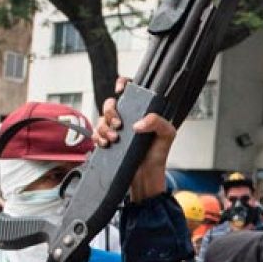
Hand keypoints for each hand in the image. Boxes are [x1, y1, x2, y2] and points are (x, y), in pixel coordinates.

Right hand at [94, 79, 176, 203]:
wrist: (147, 177)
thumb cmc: (158, 155)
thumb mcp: (167, 135)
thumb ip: (157, 122)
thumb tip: (137, 124)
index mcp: (141, 112)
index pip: (131, 90)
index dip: (123, 84)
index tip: (120, 90)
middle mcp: (128, 118)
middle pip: (110, 104)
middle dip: (111, 112)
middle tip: (119, 125)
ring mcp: (116, 130)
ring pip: (101, 119)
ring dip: (104, 128)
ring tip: (115, 139)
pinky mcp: (107, 142)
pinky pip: (95, 134)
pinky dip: (98, 138)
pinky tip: (106, 144)